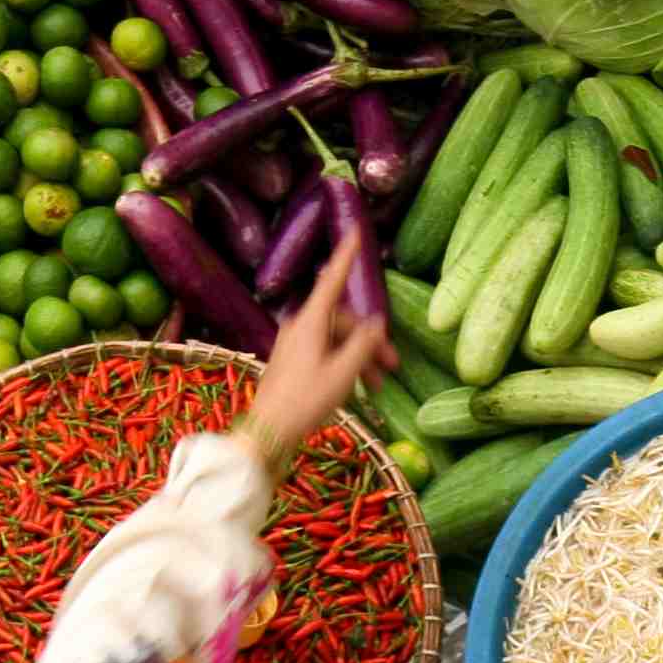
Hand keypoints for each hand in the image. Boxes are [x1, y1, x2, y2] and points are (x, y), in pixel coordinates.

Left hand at [240, 237, 392, 465]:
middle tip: (392, 365)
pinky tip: (358, 387)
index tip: (355, 231)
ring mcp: (296, 344)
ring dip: (360, 357)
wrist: (269, 430)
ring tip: (377, 386)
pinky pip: (326, 352)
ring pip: (337, 340)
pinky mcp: (294, 360)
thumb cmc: (306, 400)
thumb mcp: (343, 374)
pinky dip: (344, 364)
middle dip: (370, 339)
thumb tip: (376, 324)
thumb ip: (363, 345)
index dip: (346, 256)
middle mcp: (301, 326)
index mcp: (311, 322)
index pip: (332, 280)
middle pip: (343, 321)